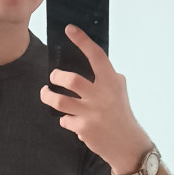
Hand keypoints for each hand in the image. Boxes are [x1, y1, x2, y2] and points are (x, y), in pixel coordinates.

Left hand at [40, 24, 148, 168]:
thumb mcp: (119, 91)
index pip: (96, 56)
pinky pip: (64, 119)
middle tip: (53, 78)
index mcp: (111, 82)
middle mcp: (102, 95)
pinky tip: (69, 120)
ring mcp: (92, 113)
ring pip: (60, 101)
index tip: (69, 29)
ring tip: (46, 94)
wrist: (127, 145)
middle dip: (56, 77)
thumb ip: (108, 77)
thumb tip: (91, 61)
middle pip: (71, 80)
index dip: (82, 41)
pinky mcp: (84, 128)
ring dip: (48, 96)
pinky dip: (64, 119)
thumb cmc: (121, 114)